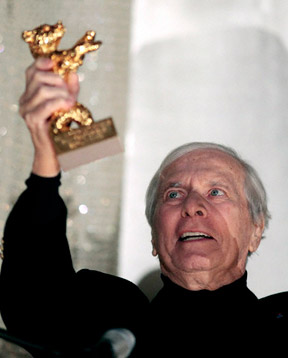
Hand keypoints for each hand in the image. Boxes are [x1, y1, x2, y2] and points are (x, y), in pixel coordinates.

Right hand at [19, 57, 78, 175]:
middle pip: (38, 78)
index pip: (31, 72)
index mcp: (30, 94)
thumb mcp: (67, 103)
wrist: (56, 151)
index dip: (42, 63)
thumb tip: (73, 73)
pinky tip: (68, 106)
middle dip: (58, 81)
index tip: (54, 64)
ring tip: (71, 103)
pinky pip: (46, 105)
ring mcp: (26, 111)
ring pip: (43, 90)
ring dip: (61, 94)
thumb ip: (70, 89)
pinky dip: (59, 102)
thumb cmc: (61, 127)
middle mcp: (24, 101)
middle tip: (70, 93)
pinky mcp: (33, 121)